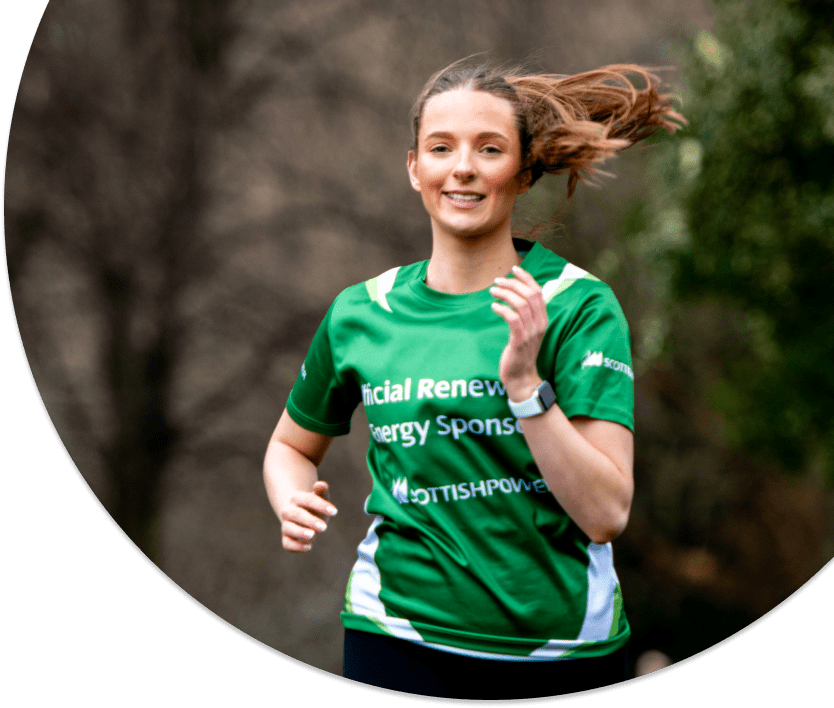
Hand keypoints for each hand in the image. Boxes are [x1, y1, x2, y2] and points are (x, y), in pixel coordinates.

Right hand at [279, 480, 337, 552]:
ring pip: (289, 528)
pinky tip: (309, 547)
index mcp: (296, 498)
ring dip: (300, 532)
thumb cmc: (314, 506)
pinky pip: (287, 543)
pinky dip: (296, 547)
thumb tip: (320, 484)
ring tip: (313, 535)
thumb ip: (321, 491)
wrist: (302, 516)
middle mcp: (288, 511)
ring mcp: (286, 525)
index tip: (335, 512)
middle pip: (296, 514)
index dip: (321, 505)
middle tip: (325, 527)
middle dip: (310, 521)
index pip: (307, 500)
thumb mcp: (320, 497)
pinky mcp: (286, 538)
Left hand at [490, 265, 547, 399]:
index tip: (514, 269)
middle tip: (497, 282)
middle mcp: (540, 324)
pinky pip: (513, 319)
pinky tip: (494, 307)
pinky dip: (503, 309)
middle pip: (530, 295)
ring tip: (493, 292)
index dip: (527, 278)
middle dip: (513, 284)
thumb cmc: (521, 352)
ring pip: (521, 304)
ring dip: (505, 294)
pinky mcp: (519, 341)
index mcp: (543, 319)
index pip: (538, 292)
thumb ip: (525, 314)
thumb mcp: (526, 330)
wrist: (521, 377)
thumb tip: (515, 294)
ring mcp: (531, 333)